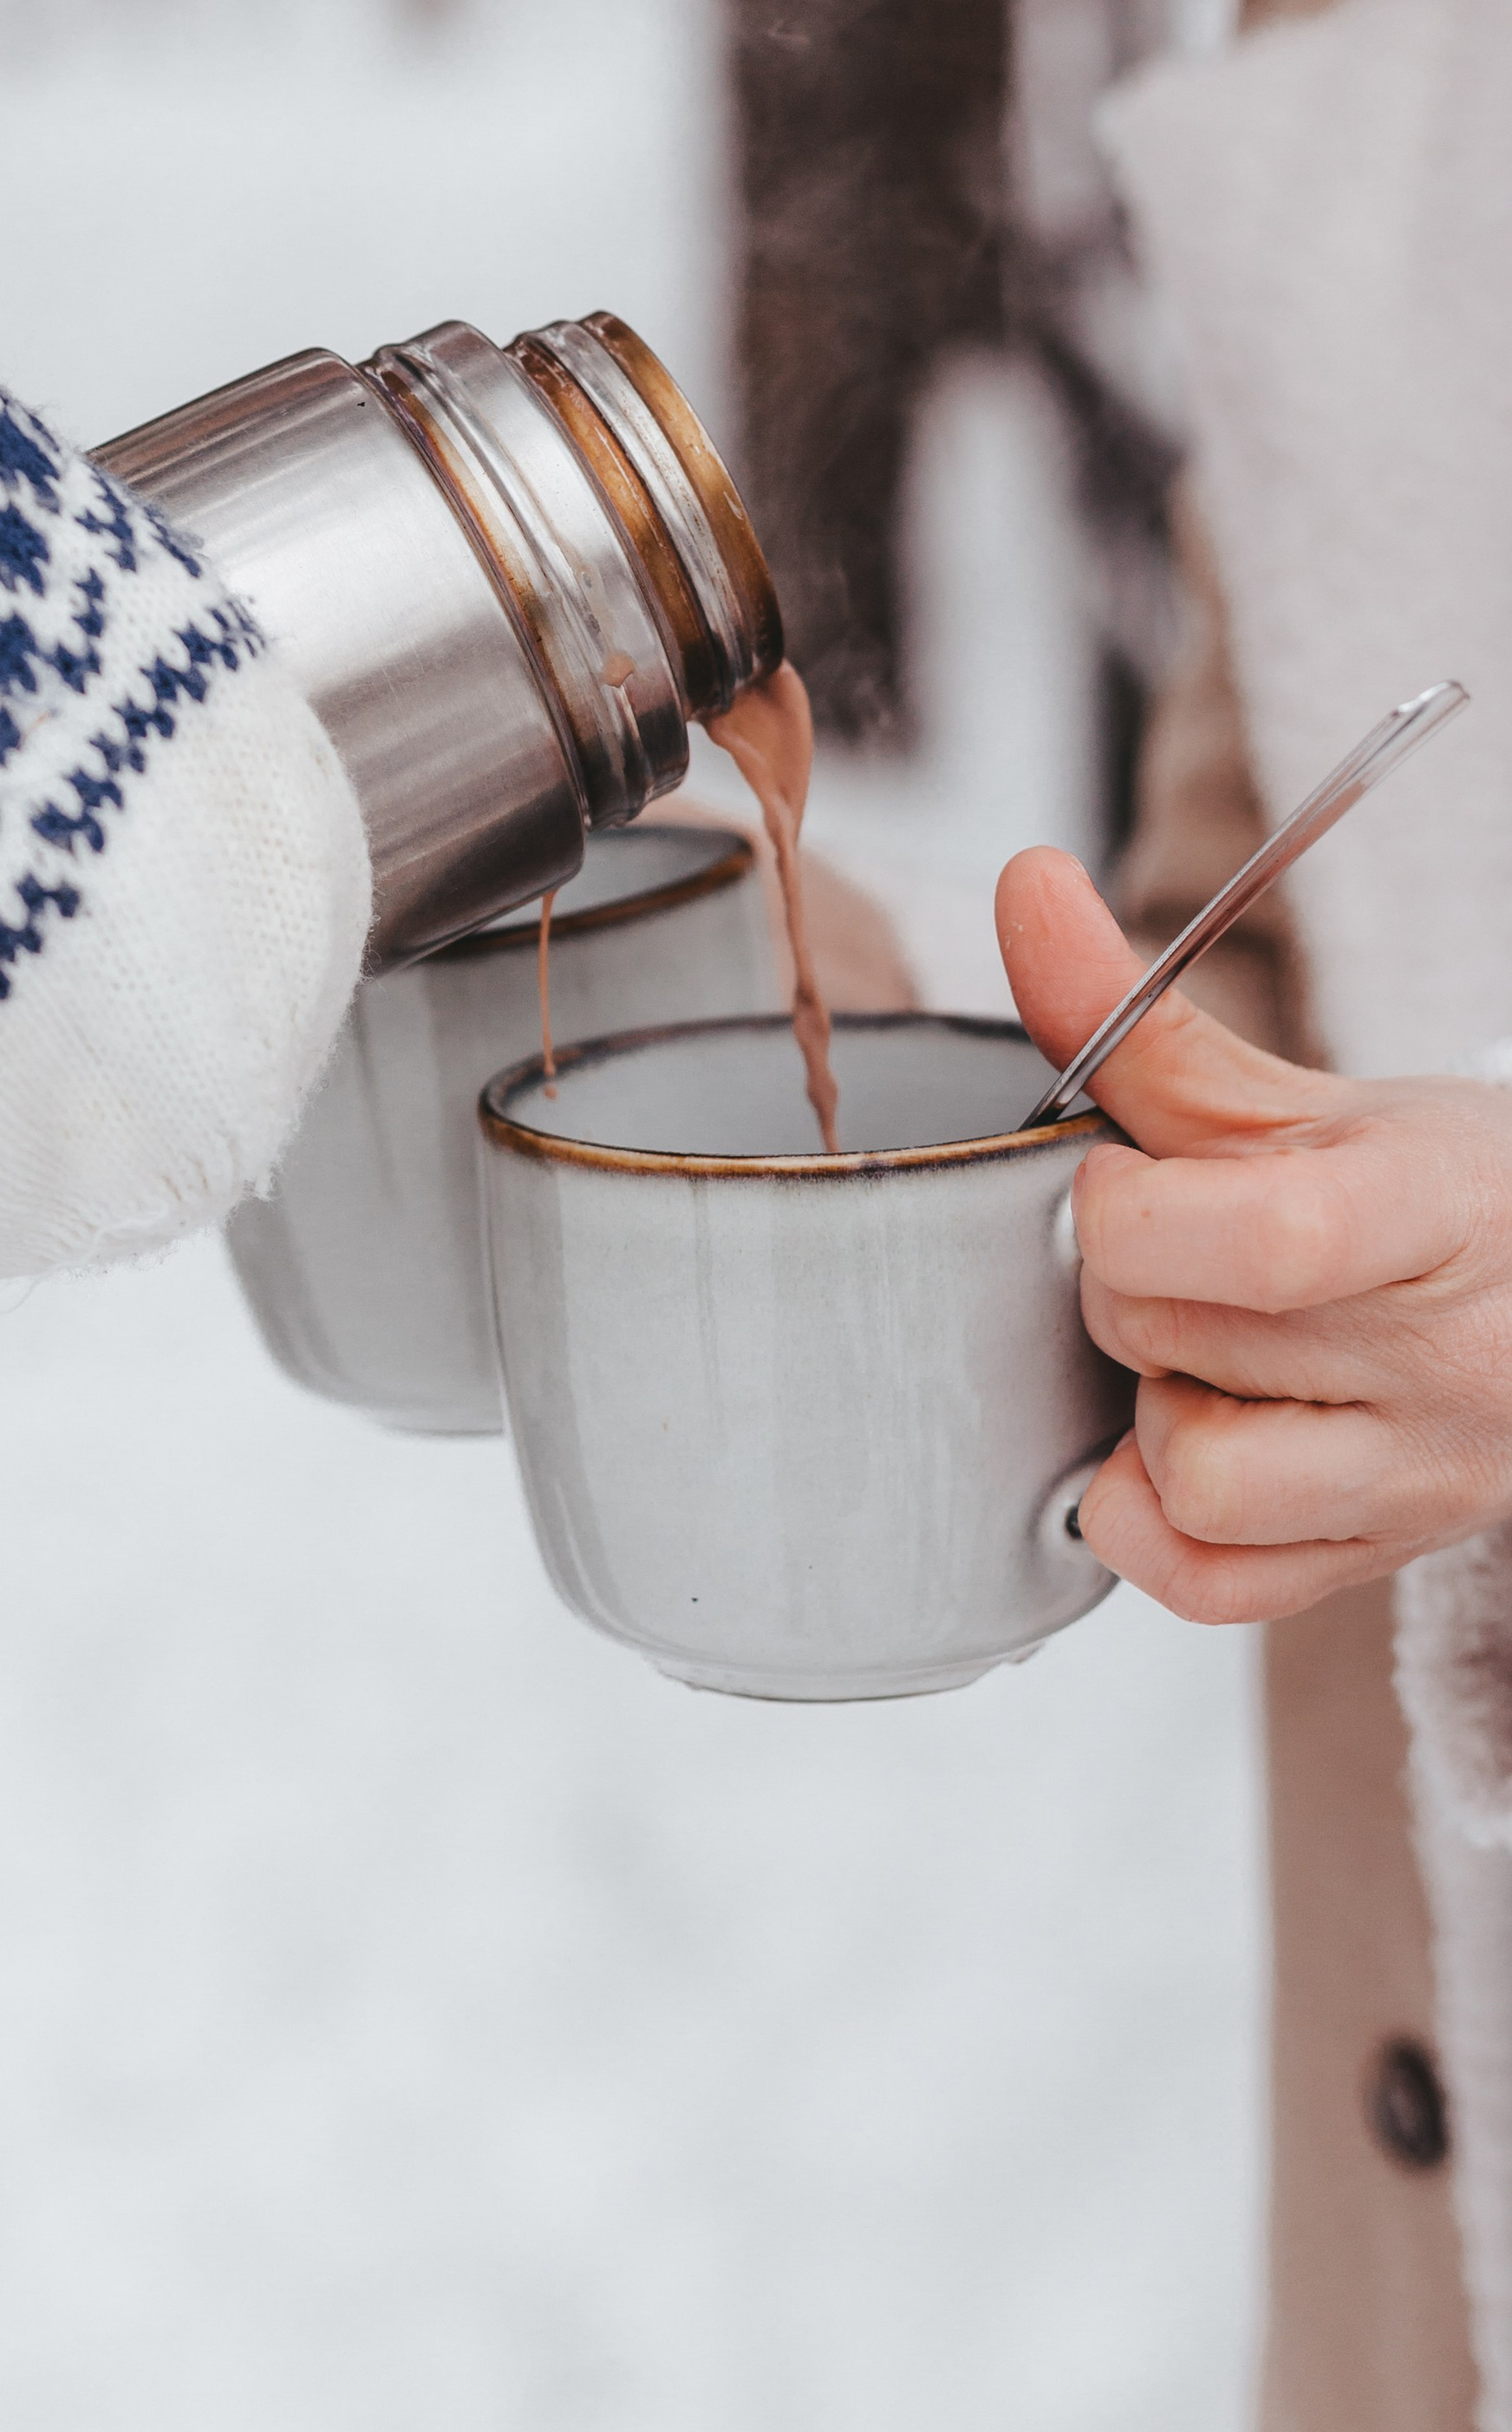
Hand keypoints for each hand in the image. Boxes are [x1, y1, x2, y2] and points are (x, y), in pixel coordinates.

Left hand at [997, 845, 1511, 1621]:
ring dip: (1150, 1405)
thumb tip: (1022, 888)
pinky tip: (1184, 1438)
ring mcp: (1418, 1480)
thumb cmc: (1434, 1188)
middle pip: (1182, 1338)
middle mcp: (1448, 1365)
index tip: (1113, 1179)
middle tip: (1170, 1250)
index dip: (1131, 1211)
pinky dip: (1154, 1518)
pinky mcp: (1374, 1563)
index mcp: (1438, 1215)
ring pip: (1195, 1477)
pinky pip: (1206, 1581)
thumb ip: (1142, 1017)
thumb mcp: (1304, 1091)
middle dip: (1126, 1281)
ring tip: (1199, 1350)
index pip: (1268, 1239)